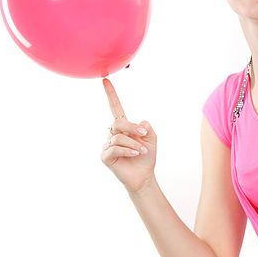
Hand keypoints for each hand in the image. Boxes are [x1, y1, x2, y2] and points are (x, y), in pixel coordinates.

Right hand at [101, 78, 156, 192]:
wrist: (144, 176)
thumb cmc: (146, 157)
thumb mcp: (152, 139)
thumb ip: (147, 128)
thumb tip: (139, 122)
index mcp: (124, 127)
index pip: (115, 108)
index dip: (111, 94)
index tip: (105, 80)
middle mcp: (113, 133)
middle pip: (118, 123)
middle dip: (132, 128)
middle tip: (144, 136)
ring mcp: (108, 144)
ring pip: (118, 137)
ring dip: (133, 143)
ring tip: (142, 151)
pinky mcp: (105, 156)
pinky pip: (115, 148)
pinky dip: (128, 150)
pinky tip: (136, 154)